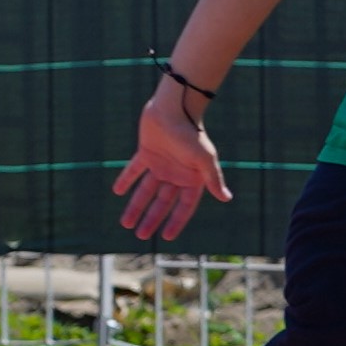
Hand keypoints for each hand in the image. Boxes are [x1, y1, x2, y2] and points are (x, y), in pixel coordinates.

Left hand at [112, 88, 227, 240]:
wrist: (174, 108)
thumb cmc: (192, 133)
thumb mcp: (204, 159)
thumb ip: (213, 178)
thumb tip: (227, 198)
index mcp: (192, 178)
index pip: (184, 206)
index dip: (176, 221)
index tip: (167, 237)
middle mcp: (176, 174)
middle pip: (162, 202)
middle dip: (152, 218)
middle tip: (141, 235)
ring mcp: (161, 164)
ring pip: (146, 190)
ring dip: (136, 206)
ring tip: (125, 223)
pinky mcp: (146, 153)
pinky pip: (134, 170)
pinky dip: (126, 180)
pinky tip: (118, 192)